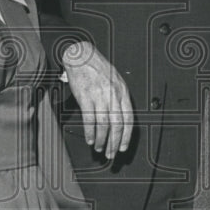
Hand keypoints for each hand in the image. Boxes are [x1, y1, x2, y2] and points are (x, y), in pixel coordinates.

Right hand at [61, 41, 132, 158]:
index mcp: (122, 91)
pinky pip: (89, 119)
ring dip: (101, 140)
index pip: (129, 118)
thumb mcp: (115, 80)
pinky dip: (90, 132)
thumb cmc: (98, 68)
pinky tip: (90, 139)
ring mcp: (99, 96)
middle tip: (111, 154)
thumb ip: (119, 98)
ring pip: (104, 124)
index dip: (126, 136)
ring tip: (99, 148)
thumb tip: (121, 118)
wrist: (81, 56)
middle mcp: (113, 94)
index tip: (122, 147)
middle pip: (117, 124)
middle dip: (114, 142)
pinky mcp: (85, 97)